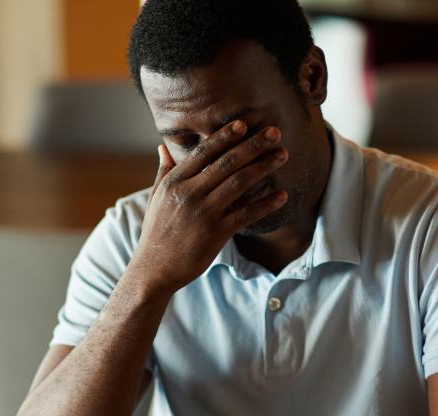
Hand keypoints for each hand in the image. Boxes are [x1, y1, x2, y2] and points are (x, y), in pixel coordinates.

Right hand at [130, 121, 288, 293]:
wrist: (154, 269)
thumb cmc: (156, 233)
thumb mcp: (156, 199)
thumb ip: (163, 171)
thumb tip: (162, 148)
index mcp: (174, 182)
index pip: (203, 152)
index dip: (224, 136)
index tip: (243, 124)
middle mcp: (189, 194)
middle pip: (226, 162)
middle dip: (253, 145)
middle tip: (275, 132)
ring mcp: (203, 213)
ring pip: (239, 183)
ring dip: (264, 166)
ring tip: (283, 155)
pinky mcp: (216, 234)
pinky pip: (246, 214)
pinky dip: (266, 204)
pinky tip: (282, 195)